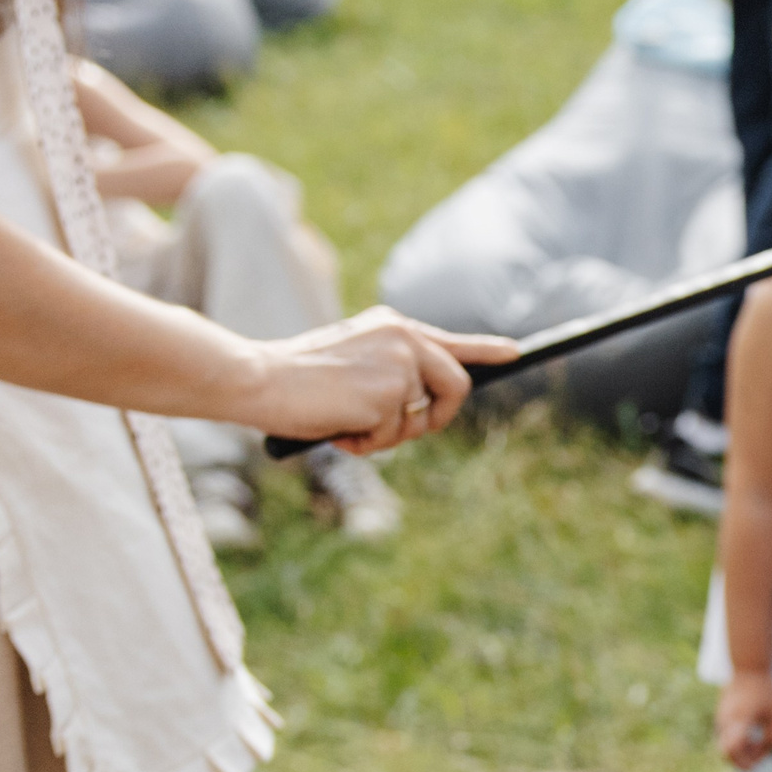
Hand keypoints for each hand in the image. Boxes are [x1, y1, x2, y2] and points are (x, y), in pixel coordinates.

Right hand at [236, 308, 515, 454]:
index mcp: (395, 327)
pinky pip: (391, 437)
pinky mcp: (389, 395)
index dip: (488, 350)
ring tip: (344, 421)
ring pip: (419, 420)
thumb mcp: (353, 364)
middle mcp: (406, 339)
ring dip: (385, 435)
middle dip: (436, 419)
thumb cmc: (295, 378)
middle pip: (456, 387)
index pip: (453, 341)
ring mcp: (400, 365)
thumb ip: (392, 373)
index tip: (515, 353)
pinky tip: (335, 426)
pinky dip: (363, 444)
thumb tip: (423, 405)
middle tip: (397, 432)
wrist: (257, 378)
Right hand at [715, 671, 771, 769]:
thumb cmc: (765, 692)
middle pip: (727, 753)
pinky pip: (726, 738)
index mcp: (741, 718)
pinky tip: (750, 738)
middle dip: (741, 763)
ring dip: (740, 753)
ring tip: (756, 745)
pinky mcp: (720, 718)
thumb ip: (770, 738)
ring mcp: (720, 719)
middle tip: (756, 764)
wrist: (748, 669)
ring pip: (726, 747)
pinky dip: (736, 744)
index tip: (754, 767)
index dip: (742, 762)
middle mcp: (726, 720)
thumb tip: (760, 757)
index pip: (734, 748)